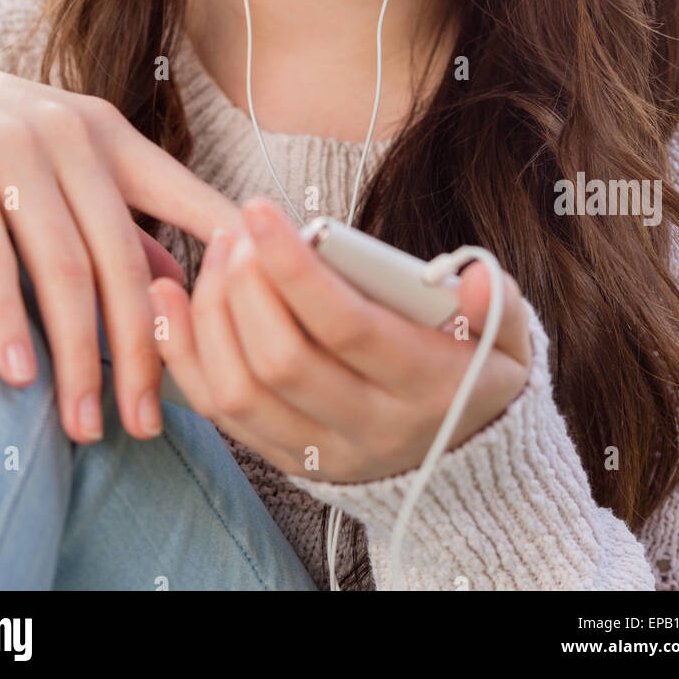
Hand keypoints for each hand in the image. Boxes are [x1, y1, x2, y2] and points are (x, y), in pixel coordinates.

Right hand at [0, 35, 242, 443]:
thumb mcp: (65, 159)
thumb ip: (120, 220)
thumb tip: (179, 289)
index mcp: (110, 135)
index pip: (191, 197)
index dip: (236, 259)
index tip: (268, 324)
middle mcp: (72, 136)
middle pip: (127, 260)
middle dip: (143, 352)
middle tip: (146, 426)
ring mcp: (12, 148)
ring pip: (65, 270)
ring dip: (78, 360)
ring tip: (85, 426)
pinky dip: (7, 323)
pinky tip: (20, 378)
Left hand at [148, 197, 531, 481]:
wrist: (463, 469)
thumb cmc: (477, 378)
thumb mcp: (508, 341)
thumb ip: (497, 303)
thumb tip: (474, 278)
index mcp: (425, 387)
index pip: (347, 327)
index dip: (296, 268)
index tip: (261, 209)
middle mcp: (370, 428)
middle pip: (283, 359)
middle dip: (246, 284)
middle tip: (237, 228)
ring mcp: (323, 451)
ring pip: (240, 391)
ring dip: (212, 314)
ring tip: (216, 252)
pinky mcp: (286, 460)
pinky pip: (220, 414)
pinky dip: (185, 356)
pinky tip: (171, 300)